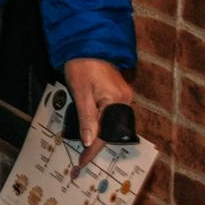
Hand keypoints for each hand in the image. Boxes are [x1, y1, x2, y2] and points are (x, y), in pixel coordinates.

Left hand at [65, 57, 135, 173]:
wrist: (86, 42)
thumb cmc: (82, 65)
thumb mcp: (80, 92)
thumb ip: (86, 118)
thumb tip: (89, 142)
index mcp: (117, 101)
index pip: (106, 133)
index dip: (93, 149)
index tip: (83, 161)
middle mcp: (124, 100)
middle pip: (111, 130)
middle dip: (97, 143)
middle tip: (83, 157)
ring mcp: (122, 96)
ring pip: (111, 122)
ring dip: (99, 134)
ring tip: (85, 147)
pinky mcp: (117, 93)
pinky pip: (110, 113)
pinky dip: (101, 123)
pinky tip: (92, 129)